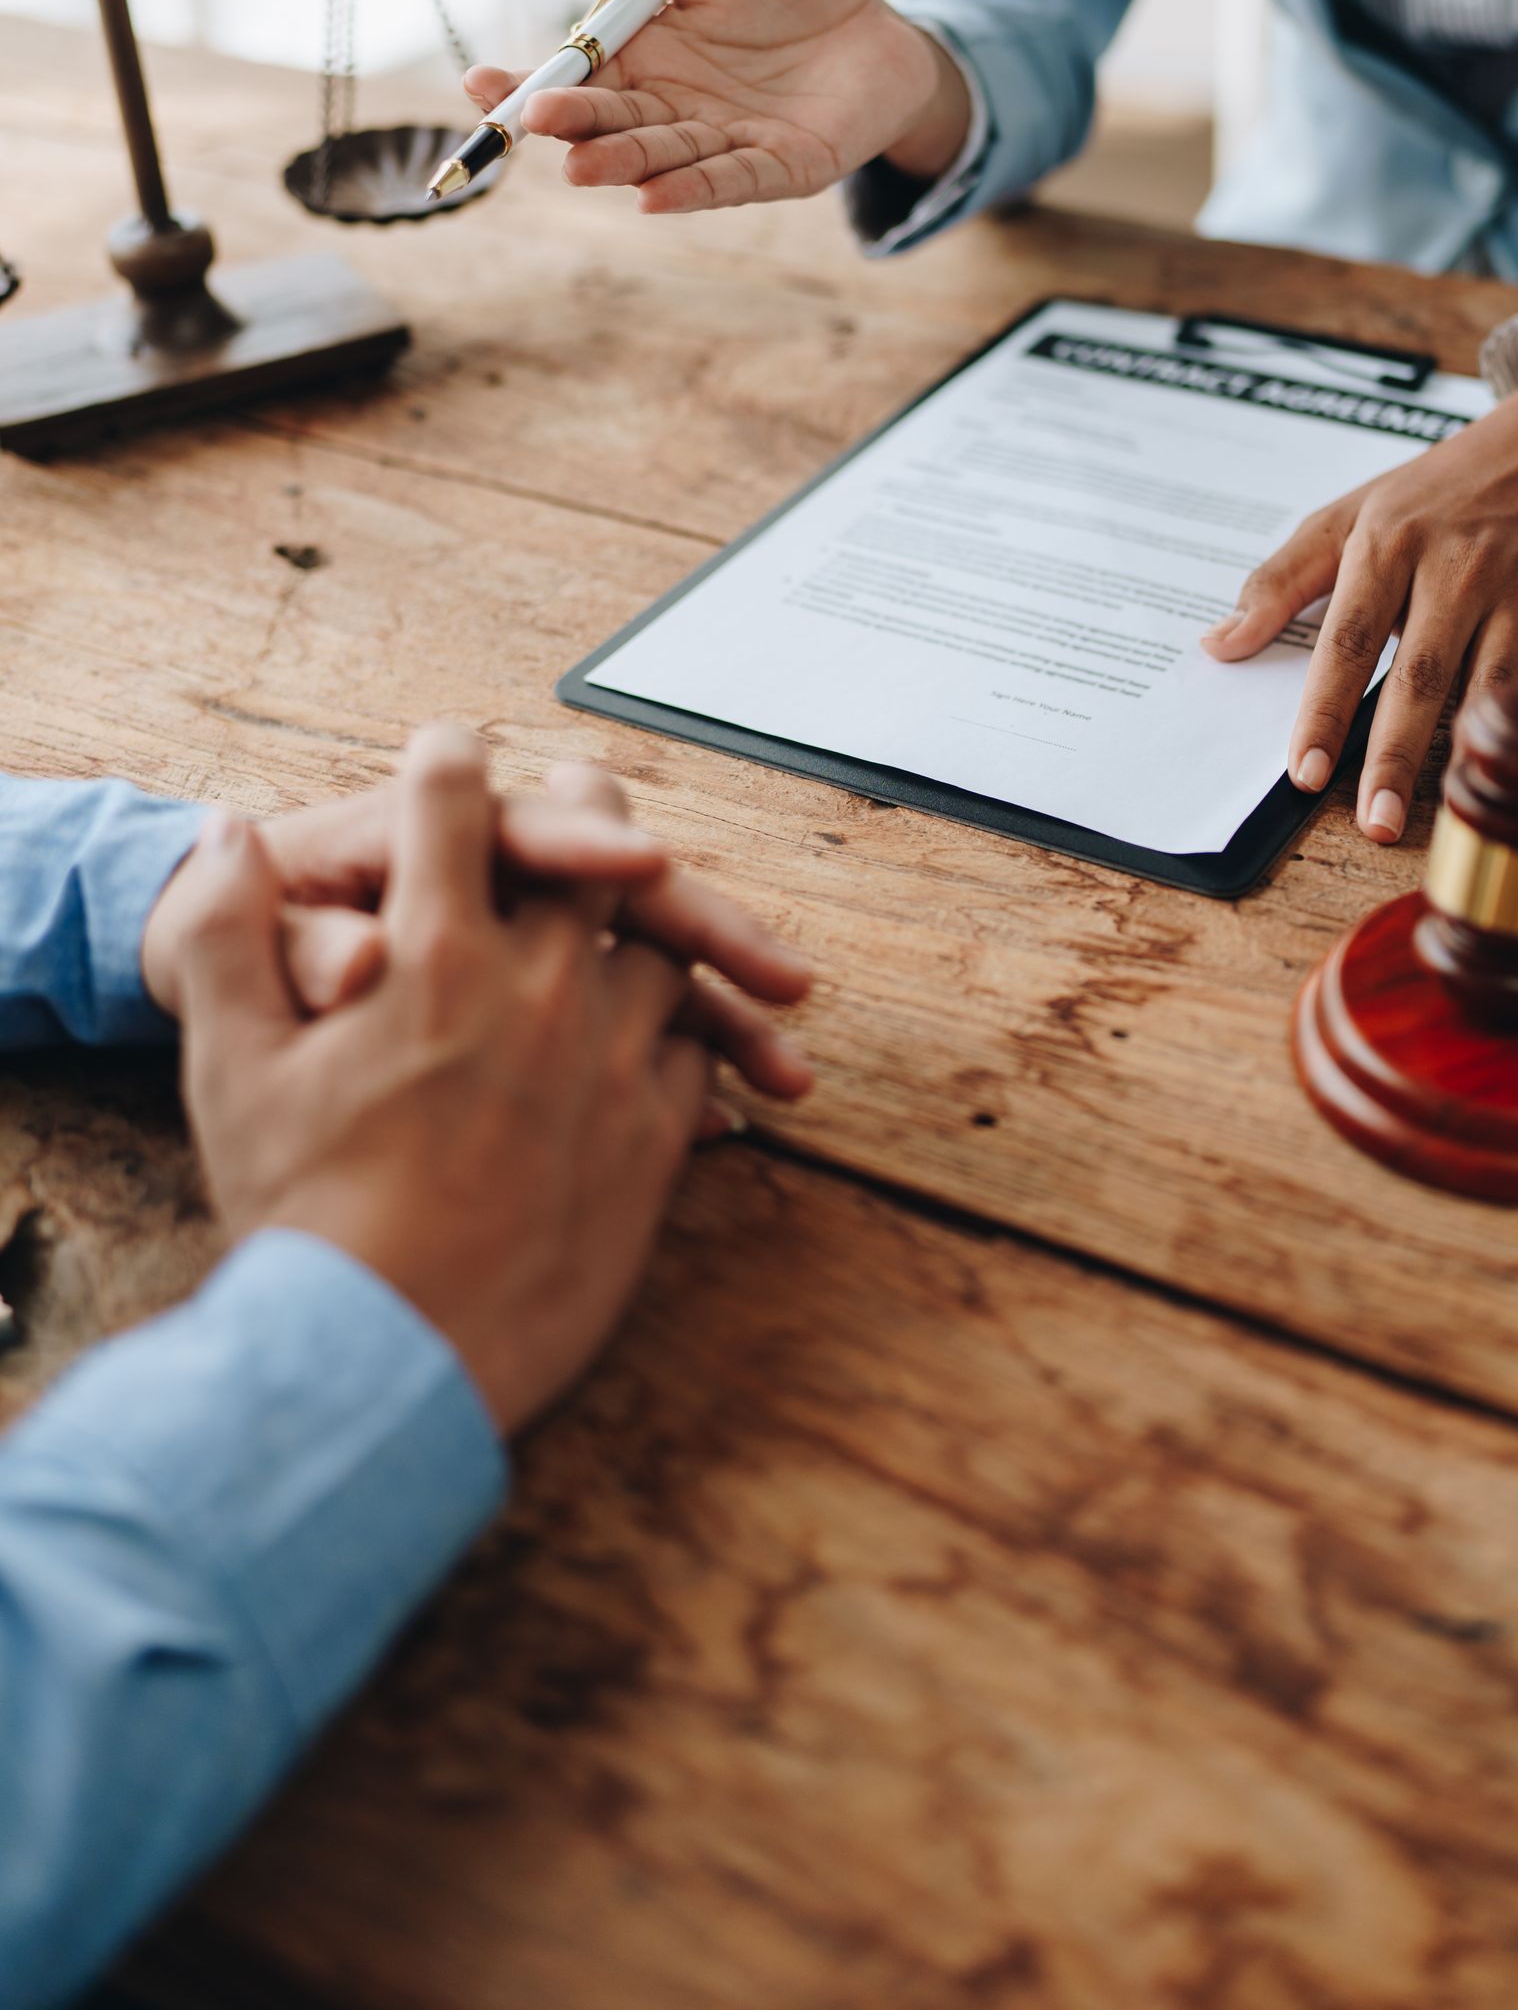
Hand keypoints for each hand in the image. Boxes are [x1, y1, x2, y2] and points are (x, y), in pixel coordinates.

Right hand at [168, 726, 741, 1433]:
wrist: (387, 1356)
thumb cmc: (301, 1212)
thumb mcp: (230, 1067)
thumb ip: (230, 934)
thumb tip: (230, 835)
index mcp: (434, 952)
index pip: (452, 804)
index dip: (446, 764)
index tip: (450, 754)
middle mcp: (538, 986)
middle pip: (593, 847)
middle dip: (586, 811)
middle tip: (588, 804)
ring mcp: (608, 1059)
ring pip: (662, 946)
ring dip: (655, 924)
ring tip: (653, 915)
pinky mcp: (654, 1137)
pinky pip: (694, 1058)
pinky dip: (692, 1044)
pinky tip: (682, 1049)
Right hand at [463, 0, 972, 212]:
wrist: (879, 21)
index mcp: (644, 56)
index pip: (573, 77)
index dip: (525, 84)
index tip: (481, 82)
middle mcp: (672, 107)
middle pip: (610, 122)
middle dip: (573, 125)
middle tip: (535, 120)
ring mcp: (723, 141)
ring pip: (661, 157)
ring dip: (621, 162)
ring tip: (581, 166)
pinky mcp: (779, 168)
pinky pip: (729, 180)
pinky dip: (692, 189)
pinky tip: (653, 197)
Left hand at [1203, 349, 1517, 842]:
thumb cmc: (1436, 489)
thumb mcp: (1347, 514)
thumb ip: (1279, 581)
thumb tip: (1220, 645)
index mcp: (1390, 545)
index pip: (1349, 640)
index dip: (1326, 709)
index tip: (1305, 770)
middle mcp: (1456, 571)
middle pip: (1421, 676)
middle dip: (1395, 755)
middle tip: (1374, 820)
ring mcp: (1517, 596)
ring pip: (1489, 688)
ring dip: (1462, 756)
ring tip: (1435, 819)